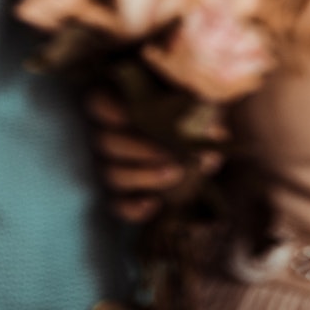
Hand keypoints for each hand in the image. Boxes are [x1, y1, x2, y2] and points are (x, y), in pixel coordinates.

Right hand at [87, 91, 226, 222]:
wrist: (192, 139)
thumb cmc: (185, 109)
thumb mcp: (191, 102)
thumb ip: (197, 108)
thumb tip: (212, 131)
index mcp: (115, 101)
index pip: (97, 104)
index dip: (115, 110)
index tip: (142, 114)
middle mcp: (104, 133)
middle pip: (105, 142)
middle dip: (140, 149)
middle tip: (172, 152)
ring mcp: (108, 164)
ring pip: (110, 174)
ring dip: (143, 176)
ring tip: (177, 173)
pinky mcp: (117, 193)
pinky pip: (116, 205)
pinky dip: (133, 208)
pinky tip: (156, 204)